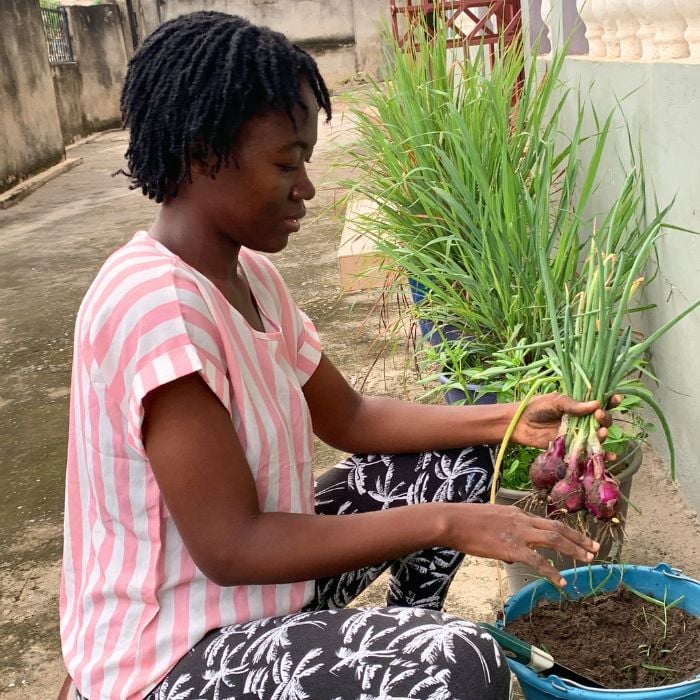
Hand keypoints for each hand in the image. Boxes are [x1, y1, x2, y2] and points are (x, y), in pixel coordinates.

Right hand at [457, 504, 599, 587]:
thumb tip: (513, 556)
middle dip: (578, 538)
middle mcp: (522, 520)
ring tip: (588, 561)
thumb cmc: (465, 522)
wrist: (453, 521)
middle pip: (557, 528)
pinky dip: (552, 571)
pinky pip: (538, 560)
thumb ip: (505, 534)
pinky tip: (561, 582)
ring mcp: (518, 533)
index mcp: (516, 513)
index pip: (546, 521)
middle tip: (595, 548)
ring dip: (574, 550)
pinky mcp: (511, 548)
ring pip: (554, 539)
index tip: (579, 538)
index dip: (566, 531)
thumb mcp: (490, 521)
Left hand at [512, 392, 620, 455]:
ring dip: (603, 434)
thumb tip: (596, 404)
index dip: (611, 401)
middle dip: (605, 418)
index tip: (615, 398)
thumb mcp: (554, 401)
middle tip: (598, 416)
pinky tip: (611, 457)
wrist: (520, 424)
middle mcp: (582, 419)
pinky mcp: (573, 447)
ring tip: (601, 433)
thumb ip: (573, 405)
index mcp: (579, 404)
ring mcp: (579, 434)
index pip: (600, 402)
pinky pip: (590, 452)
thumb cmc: (536, 407)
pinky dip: (603, 455)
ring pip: (598, 435)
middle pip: (602, 420)